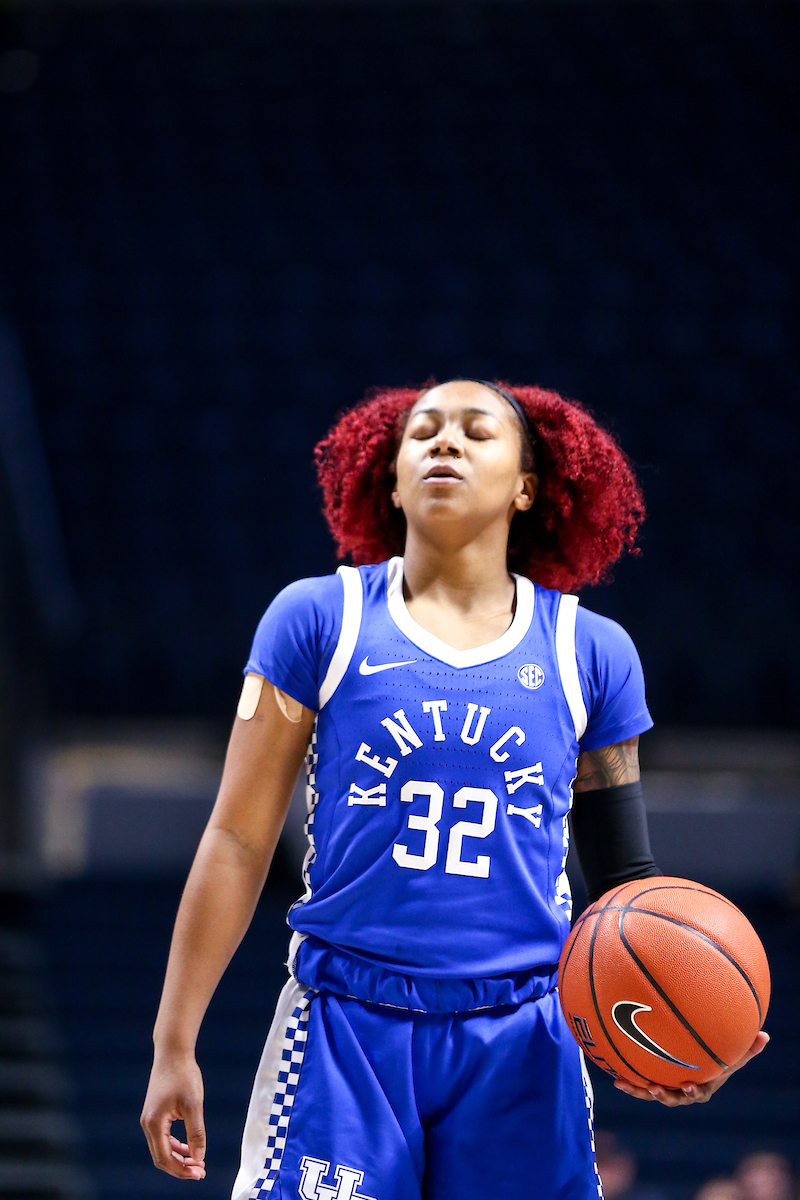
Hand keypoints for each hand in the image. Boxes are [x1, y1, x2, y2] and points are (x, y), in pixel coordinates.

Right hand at [141, 1053, 206, 1178]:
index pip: (164, 1158)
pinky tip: (189, 1146)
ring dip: (179, 1157)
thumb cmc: (183, 1075)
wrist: (173, 1052)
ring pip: (162, 1148)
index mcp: (154, 1123)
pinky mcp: (155, 1113)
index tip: (199, 1173)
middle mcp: (148, 1123)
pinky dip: (175, 1145)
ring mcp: (150, 1118)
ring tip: (197, 1161)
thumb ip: (196, 1132)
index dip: (181, 1169)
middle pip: (161, 1157)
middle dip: (180, 1166)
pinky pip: (163, 1137)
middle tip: (200, 1171)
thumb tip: (198, 1156)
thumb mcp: (194, 1105)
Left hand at [613, 1031, 768, 1106]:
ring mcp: (667, 1085)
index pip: (698, 1093)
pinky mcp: (653, 1079)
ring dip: (638, 1090)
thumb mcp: (732, 1053)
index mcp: (702, 1086)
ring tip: (624, 1084)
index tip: (687, 1086)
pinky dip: (629, 1081)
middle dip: (663, 1095)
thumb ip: (747, 1048)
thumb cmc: (717, 1056)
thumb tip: (766, 1035)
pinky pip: (640, 1083)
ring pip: (652, 1092)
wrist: (696, 1060)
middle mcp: (683, 1090)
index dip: (693, 1092)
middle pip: (672, 1097)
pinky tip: (613, 1075)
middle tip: (654, 1088)